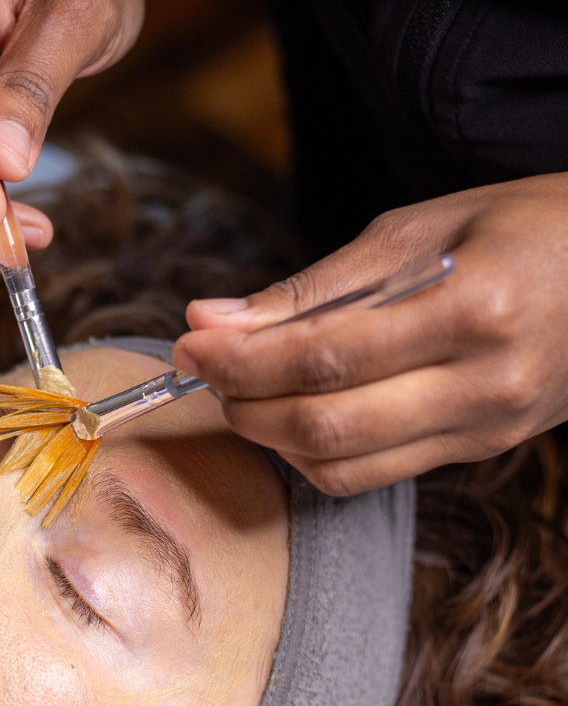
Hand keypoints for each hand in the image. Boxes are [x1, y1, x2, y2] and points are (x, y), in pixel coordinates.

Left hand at [173, 173, 567, 494]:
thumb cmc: (515, 229)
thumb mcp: (413, 230)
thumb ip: (309, 287)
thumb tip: (210, 318)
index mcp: (474, 307)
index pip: (324, 355)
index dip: (240, 359)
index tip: (191, 343)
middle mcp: (484, 383)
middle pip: (325, 425)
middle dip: (243, 403)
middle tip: (206, 368)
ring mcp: (484, 428)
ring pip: (340, 465)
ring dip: (269, 434)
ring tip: (245, 388)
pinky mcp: (477, 451)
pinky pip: (370, 475)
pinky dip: (311, 453)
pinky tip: (294, 412)